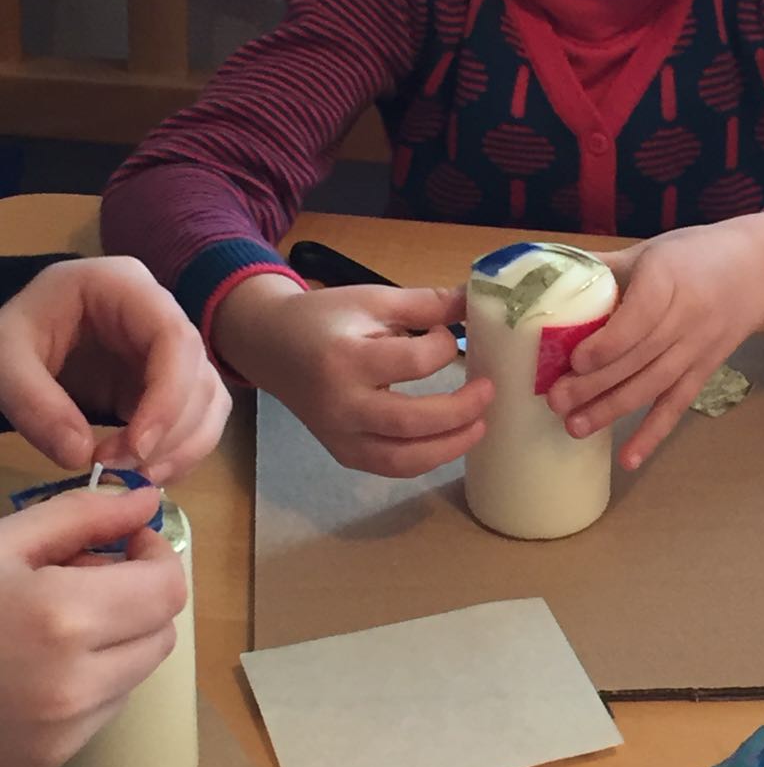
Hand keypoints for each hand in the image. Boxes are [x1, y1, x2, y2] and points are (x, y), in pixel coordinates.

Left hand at [0, 256, 231, 481]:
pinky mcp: (170, 381)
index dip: (168, 395)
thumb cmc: (18, 334)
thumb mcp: (4, 359)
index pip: (174, 337)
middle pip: (198, 373)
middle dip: (170, 432)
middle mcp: (162, 313)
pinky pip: (197, 417)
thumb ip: (34, 403)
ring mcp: (171, 349)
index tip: (137, 448)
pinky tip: (148, 471)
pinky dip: (182, 451)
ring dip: (184, 446)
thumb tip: (81, 455)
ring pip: (209, 399)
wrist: (22, 340)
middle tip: (121, 469)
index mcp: (124, 286)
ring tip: (136, 477)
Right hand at [0, 486, 186, 766]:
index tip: (125, 545)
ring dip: (115, 643)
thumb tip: (146, 502)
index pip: (169, 587)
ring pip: (136, 673)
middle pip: (161, 632)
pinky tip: (34, 666)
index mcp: (66, 619)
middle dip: (137, 599)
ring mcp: (64, 732)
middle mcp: (77, 684)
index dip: (155, 557)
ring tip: (52, 625)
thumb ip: (82, 517)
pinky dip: (89, 683)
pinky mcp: (50, 762)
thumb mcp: (1, 545)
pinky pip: (102, 711)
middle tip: (84, 579)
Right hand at [212, 275, 492, 477]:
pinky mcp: (342, 452)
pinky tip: (449, 441)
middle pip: (410, 422)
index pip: (412, 363)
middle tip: (489, 391)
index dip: (443, 348)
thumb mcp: (372, 299)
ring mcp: (339, 435)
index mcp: (346, 359)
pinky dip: (425, 459)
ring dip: (449, 447)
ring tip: (479, 426)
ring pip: (402, 459)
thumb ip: (425, 304)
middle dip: (459, 411)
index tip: (448, 335)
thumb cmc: (325, 319)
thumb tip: (476, 303)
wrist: (271, 346)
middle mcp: (340, 405)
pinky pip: (390, 467)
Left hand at [546, 212, 763, 469]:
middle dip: (596, 384)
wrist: (756, 272)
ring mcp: (699, 349)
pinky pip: (677, 405)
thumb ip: (603, 267)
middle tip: (556, 400)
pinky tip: (629, 459)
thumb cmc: (692, 256)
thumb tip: (547, 276)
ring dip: (613, 410)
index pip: (639, 318)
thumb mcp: (649, 250)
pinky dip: (653, 434)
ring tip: (575, 427)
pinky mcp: (704, 372)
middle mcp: (688, 318)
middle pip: (640, 358)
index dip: (608, 343)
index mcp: (669, 279)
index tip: (575, 361)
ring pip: (654, 385)